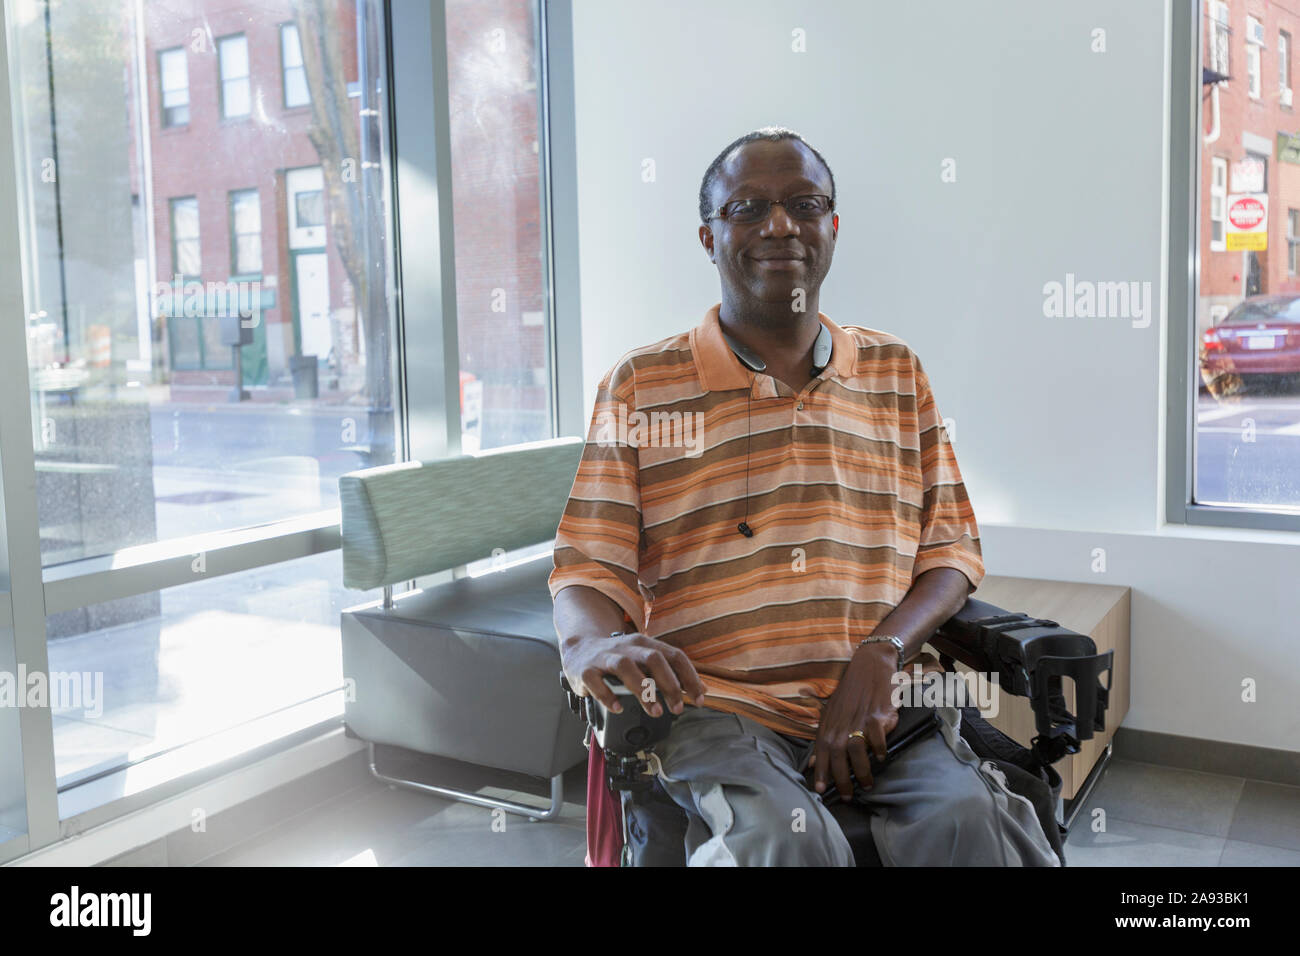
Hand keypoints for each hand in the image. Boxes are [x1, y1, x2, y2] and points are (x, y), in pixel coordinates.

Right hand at [560, 630, 705, 717]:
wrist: (579, 648)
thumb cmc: (617, 658)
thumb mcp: (644, 659)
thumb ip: (670, 672)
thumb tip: (702, 689)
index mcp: (644, 644)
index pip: (674, 655)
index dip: (689, 676)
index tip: (699, 698)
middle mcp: (626, 647)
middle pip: (653, 658)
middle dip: (669, 683)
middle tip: (678, 708)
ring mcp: (605, 657)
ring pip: (626, 667)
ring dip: (643, 690)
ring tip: (656, 711)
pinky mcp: (586, 670)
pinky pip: (597, 682)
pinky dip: (608, 696)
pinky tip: (618, 708)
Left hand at [809, 643, 899, 800]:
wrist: (870, 665)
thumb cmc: (851, 692)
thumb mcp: (831, 713)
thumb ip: (823, 738)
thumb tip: (813, 763)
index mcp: (828, 724)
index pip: (821, 753)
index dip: (820, 772)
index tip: (820, 790)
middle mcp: (840, 724)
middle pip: (838, 758)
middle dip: (842, 781)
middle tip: (848, 796)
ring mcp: (858, 720)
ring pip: (856, 752)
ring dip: (862, 772)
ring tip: (867, 784)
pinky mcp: (876, 716)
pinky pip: (877, 739)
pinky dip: (879, 750)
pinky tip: (881, 758)